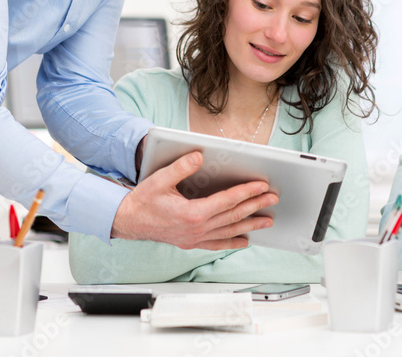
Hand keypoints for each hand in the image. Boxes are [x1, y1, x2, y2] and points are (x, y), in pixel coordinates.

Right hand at [111, 150, 278, 249]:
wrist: (128, 221)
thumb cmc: (143, 201)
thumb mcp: (160, 179)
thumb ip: (181, 167)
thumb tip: (198, 156)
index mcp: (192, 213)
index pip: (227, 201)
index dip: (246, 192)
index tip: (262, 186)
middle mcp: (196, 229)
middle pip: (233, 216)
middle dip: (255, 206)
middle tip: (273, 199)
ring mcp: (195, 238)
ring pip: (229, 231)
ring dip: (250, 225)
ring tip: (267, 220)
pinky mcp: (191, 242)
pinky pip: (217, 244)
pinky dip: (232, 242)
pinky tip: (244, 241)